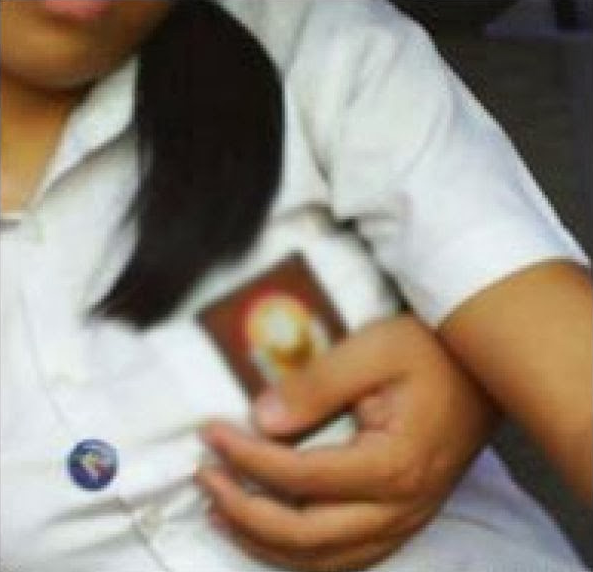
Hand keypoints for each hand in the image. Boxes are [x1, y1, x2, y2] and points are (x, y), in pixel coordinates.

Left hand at [197, 315, 499, 571]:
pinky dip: (302, 554)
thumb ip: (316, 385)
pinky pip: (347, 557)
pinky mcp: (404, 517)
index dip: (246, 459)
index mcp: (391, 465)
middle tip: (205, 477)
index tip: (211, 435)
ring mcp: (405, 519)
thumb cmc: (429, 352)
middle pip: (305, 535)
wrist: (482, 370)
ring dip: (265, 543)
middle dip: (243, 511)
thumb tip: (261, 420)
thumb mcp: (373, 351)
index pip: (299, 477)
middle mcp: (399, 507)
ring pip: (323, 560)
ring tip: (222, 513)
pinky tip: (275, 535)